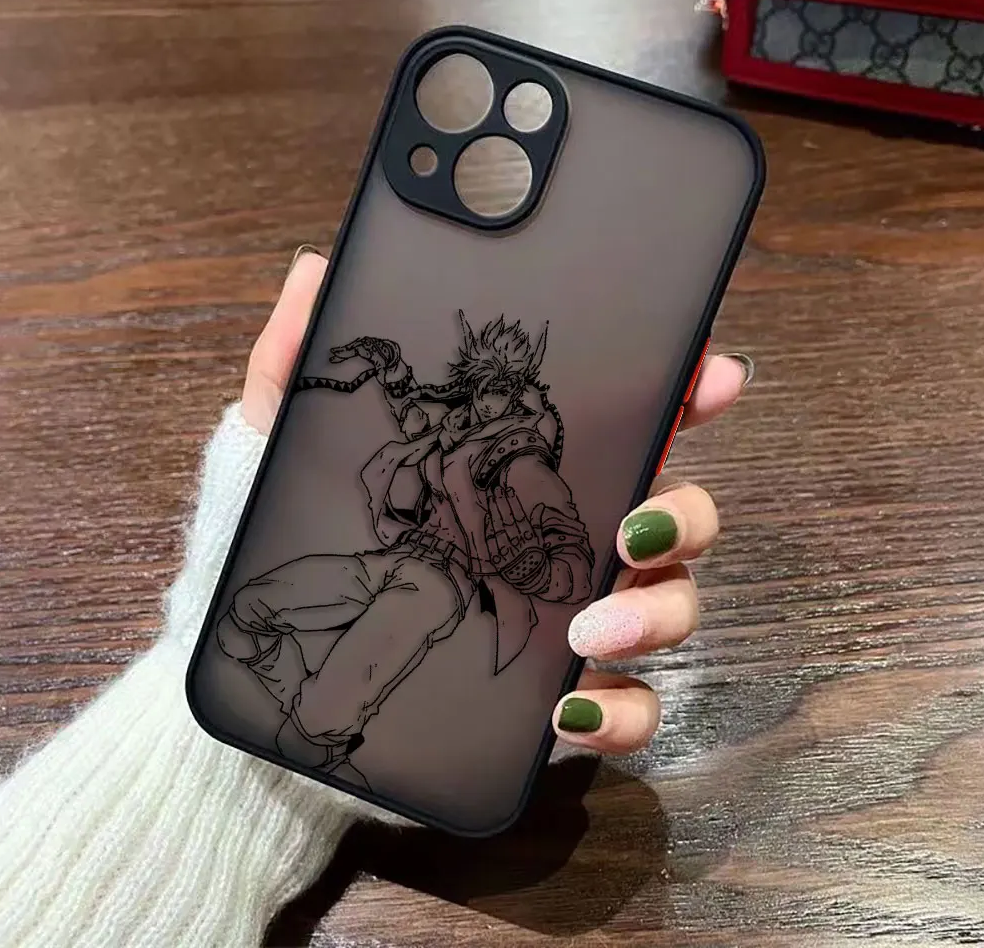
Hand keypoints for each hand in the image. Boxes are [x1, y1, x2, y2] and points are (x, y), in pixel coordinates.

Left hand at [243, 248, 754, 759]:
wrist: (274, 678)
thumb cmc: (291, 553)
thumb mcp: (282, 450)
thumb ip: (299, 365)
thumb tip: (318, 273)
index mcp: (524, 476)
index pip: (625, 424)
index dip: (683, 395)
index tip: (709, 375)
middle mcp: (569, 541)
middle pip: (676, 514)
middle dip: (685, 513)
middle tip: (634, 525)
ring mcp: (574, 621)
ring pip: (672, 607)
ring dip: (657, 613)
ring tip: (587, 627)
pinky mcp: (560, 701)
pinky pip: (630, 712)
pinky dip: (623, 711)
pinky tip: (570, 707)